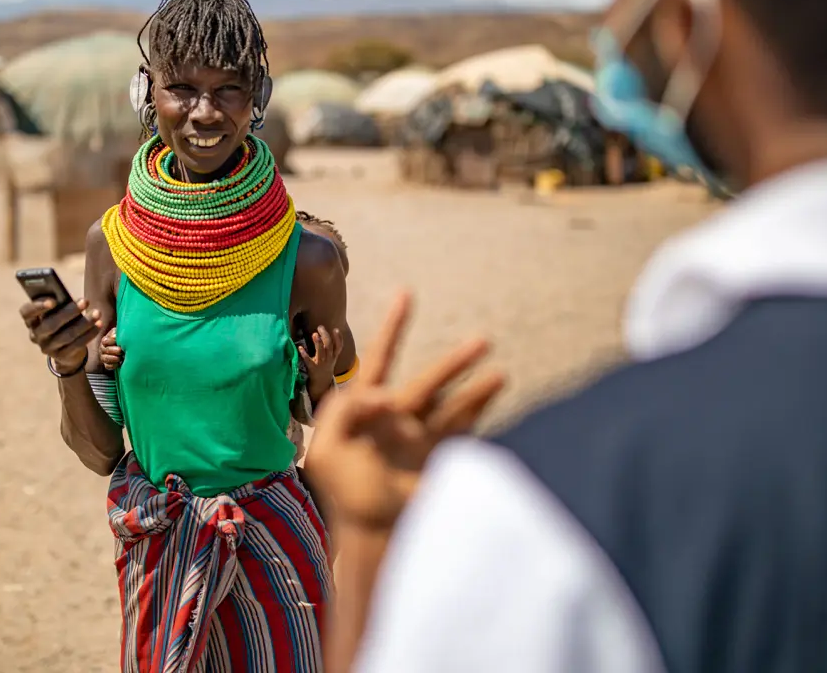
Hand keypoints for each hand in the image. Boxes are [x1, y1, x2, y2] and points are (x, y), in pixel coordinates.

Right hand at [19, 298, 102, 371]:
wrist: (66, 351)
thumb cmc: (61, 321)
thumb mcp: (57, 312)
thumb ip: (60, 304)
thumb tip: (74, 299)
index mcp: (31, 320)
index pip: (26, 312)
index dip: (37, 306)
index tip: (53, 300)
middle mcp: (36, 335)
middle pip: (50, 324)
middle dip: (69, 312)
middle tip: (85, 301)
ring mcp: (47, 348)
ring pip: (67, 335)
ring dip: (84, 323)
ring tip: (97, 313)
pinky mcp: (61, 357)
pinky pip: (77, 344)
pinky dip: (89, 333)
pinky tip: (98, 325)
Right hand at [100, 328, 123, 370]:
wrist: (123, 347)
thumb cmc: (120, 339)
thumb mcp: (118, 333)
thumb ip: (116, 333)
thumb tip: (114, 337)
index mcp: (105, 340)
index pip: (105, 341)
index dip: (111, 341)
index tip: (117, 341)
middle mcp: (102, 349)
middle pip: (106, 350)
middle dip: (114, 350)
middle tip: (121, 350)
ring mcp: (103, 357)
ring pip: (105, 358)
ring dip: (113, 358)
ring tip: (120, 358)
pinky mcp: (107, 364)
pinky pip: (107, 366)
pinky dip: (113, 365)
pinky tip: (119, 363)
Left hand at [299, 324, 343, 397]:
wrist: (322, 382)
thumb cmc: (326, 365)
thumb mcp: (332, 357)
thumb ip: (331, 347)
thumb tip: (325, 332)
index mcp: (334, 356)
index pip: (339, 346)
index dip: (338, 338)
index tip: (335, 329)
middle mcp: (329, 359)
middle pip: (329, 346)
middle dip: (325, 335)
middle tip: (320, 327)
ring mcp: (321, 363)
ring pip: (321, 352)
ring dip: (318, 342)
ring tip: (314, 334)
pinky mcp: (312, 367)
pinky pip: (308, 360)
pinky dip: (304, 354)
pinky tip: (300, 347)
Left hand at [303, 291, 505, 532]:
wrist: (367, 532)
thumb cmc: (341, 491)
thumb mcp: (326, 449)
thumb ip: (344, 413)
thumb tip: (384, 396)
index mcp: (365, 409)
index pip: (379, 360)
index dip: (393, 328)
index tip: (407, 294)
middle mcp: (397, 418)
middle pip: (428, 382)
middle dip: (455, 363)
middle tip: (483, 341)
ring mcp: (420, 439)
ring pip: (453, 405)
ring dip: (476, 388)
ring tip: (499, 371)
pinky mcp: (437, 459)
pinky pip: (462, 429)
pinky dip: (480, 410)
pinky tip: (497, 392)